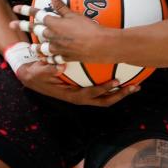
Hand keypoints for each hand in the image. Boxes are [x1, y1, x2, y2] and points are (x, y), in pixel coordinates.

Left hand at [11, 0, 111, 65]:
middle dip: (23, 26)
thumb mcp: (74, 14)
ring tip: (30, 47)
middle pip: (35, 30)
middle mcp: (52, 36)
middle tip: (11, 24)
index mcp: (54, 23)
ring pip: (41, 47)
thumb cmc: (87, 28)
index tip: (16, 8)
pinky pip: (52, 58)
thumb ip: (60, 6)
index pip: (37, 14)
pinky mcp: (63, 56)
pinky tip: (46, 59)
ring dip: (34, 46)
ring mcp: (56, 48)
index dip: (26, 10)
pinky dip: (48, 58)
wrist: (98, 45)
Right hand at [14, 61, 137, 106]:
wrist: (31, 76)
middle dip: (120, 95)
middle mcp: (79, 98)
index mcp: (71, 95)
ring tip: (136, 85)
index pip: (91, 95)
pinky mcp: (85, 90)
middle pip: (104, 101)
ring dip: (121, 93)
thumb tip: (61, 66)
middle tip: (135, 87)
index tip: (117, 82)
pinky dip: (114, 87)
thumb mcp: (38, 71)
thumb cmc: (36, 73)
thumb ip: (48, 69)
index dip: (104, 90)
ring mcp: (83, 95)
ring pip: (106, 99)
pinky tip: (124, 77)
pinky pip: (102, 91)